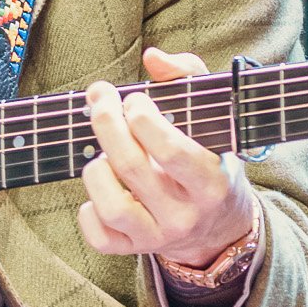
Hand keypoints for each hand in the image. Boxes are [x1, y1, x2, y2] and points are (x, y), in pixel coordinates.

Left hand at [77, 47, 258, 270]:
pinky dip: (88, 212)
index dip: (143, 117)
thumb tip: (152, 57)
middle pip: (131, 167)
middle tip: (101, 100)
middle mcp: (185, 214)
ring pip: (112, 207)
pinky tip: (102, 184)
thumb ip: (188, 75)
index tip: (135, 99)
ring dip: (97, 169)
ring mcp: (159, 236)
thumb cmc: (211, 156)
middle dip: (107, 123)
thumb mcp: (214, 116)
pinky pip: (100, 239)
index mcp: (210, 181)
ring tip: (104, 152)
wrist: (219, 226)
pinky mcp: (136, 249)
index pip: (171, 150)